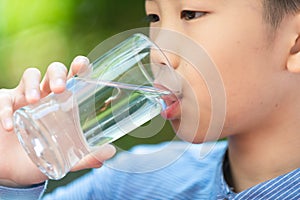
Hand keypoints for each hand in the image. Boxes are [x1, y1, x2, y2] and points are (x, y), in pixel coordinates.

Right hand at [0, 56, 115, 186]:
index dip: (79, 66)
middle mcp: (46, 95)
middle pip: (54, 71)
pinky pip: (4, 100)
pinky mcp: (4, 105)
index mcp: (64, 102)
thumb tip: (110, 153)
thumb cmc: (42, 156)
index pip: (73, 78)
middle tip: (60, 88)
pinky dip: (5, 111)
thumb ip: (85, 156)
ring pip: (30, 76)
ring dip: (32, 85)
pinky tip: (9, 126)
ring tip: (34, 100)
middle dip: (57, 74)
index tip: (82, 65)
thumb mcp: (65, 158)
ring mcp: (24, 97)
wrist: (14, 169)